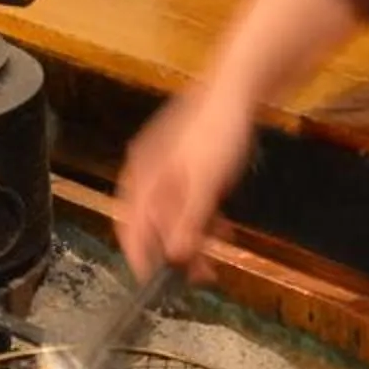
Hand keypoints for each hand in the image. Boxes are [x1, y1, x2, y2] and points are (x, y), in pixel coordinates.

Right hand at [116, 88, 256, 278]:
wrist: (238, 87)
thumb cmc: (218, 130)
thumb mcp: (206, 180)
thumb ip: (190, 219)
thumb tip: (174, 255)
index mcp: (145, 176)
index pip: (130, 225)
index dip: (138, 255)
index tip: (149, 281)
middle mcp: (149, 174)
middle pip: (153, 223)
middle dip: (173, 252)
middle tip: (198, 275)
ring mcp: (169, 169)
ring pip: (173, 214)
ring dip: (192, 238)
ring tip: (215, 260)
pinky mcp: (188, 165)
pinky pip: (189, 201)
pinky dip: (203, 218)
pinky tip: (222, 229)